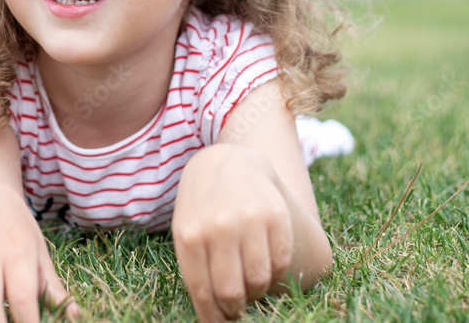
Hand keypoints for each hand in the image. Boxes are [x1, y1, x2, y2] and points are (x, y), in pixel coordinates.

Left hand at [171, 144, 293, 321]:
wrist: (229, 162)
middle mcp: (218, 228)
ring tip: (251, 287)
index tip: (219, 322)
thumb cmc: (204, 205)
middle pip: (232, 292)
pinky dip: (275, 274)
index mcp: (190, 235)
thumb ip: (195, 267)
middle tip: (236, 309)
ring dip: (256, 293)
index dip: (213, 316)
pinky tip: (266, 268)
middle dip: (235, 309)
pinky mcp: (276, 216)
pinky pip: (281, 263)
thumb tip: (211, 313)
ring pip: (259, 281)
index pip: (203, 291)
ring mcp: (248, 221)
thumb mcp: (187, 229)